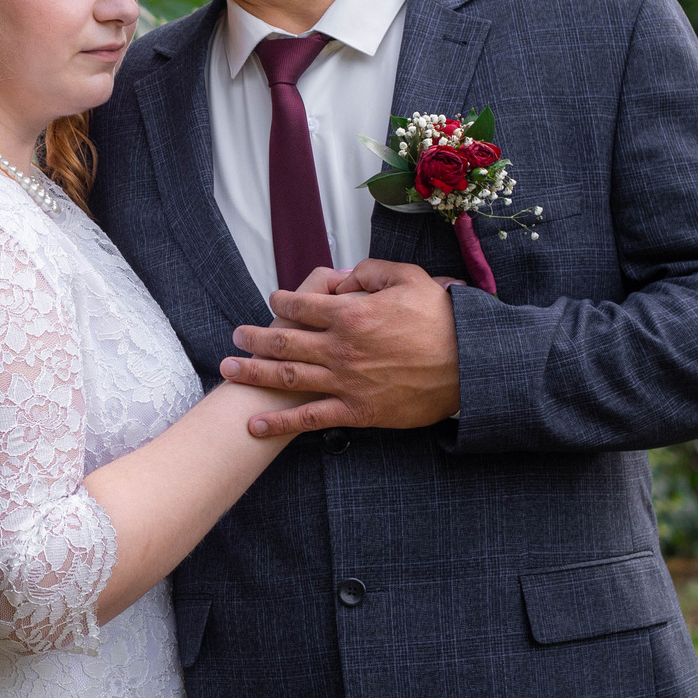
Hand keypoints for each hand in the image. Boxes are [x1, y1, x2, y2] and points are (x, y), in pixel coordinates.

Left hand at [219, 259, 460, 435]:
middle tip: (236, 335)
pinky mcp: (357, 411)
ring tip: (229, 370)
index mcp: (351, 313)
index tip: (273, 301)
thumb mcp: (409, 277)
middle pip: (284, 340)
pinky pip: (311, 418)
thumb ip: (370, 271)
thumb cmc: (443, 319)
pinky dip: (281, 423)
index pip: (301, 305)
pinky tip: (256, 426)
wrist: (469, 365)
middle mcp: (340, 347)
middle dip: (255, 337)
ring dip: (254, 373)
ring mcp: (345, 381)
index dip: (282, 301)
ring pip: (288, 377)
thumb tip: (343, 276)